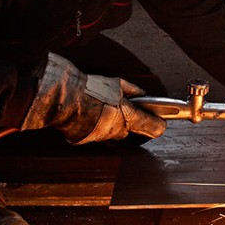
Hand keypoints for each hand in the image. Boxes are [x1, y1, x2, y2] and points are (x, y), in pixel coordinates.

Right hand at [23, 54, 166, 143]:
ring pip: (112, 131)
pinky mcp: (87, 140)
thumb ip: (133, 91)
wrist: (63, 98)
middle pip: (129, 130)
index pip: (153, 127)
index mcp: (128, 116)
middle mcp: (117, 130)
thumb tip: (143, 94)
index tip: (161, 124)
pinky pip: (97, 133)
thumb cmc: (89, 89)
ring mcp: (102, 137)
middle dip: (126, 120)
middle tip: (118, 107)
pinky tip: (88, 114)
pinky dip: (95, 125)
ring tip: (98, 107)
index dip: (158, 125)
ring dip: (109, 122)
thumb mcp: (116, 84)